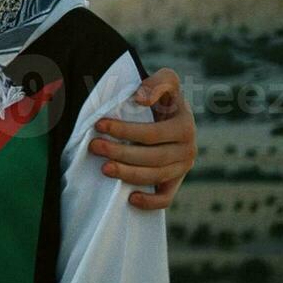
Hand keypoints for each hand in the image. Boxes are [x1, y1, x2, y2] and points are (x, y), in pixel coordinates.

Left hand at [88, 67, 196, 210]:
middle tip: (94, 146)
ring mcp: (183, 168)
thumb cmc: (163, 95)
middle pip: (151, 157)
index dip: (124, 130)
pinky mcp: (176, 181)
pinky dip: (150, 202)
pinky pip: (166, 197)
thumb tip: (140, 98)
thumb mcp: (166, 80)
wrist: (170, 112)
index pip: (151, 133)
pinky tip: (130, 198)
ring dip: (127, 174)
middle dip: (120, 152)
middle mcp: (188, 149)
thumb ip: (158, 83)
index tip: (99, 125)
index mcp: (185, 126)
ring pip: (154, 177)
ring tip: (103, 167)